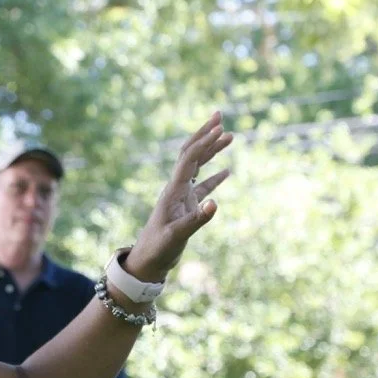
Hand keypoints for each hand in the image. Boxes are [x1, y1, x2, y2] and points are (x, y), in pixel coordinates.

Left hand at [124, 112, 232, 282]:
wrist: (147, 262)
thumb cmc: (158, 249)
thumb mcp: (177, 236)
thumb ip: (196, 220)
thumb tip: (216, 204)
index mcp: (173, 190)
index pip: (189, 158)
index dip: (204, 142)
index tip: (220, 127)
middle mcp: (176, 188)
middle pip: (190, 153)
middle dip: (204, 134)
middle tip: (219, 115)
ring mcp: (181, 196)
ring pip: (197, 166)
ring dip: (211, 150)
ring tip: (229, 136)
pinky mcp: (186, 207)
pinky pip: (202, 186)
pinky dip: (214, 177)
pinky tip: (227, 171)